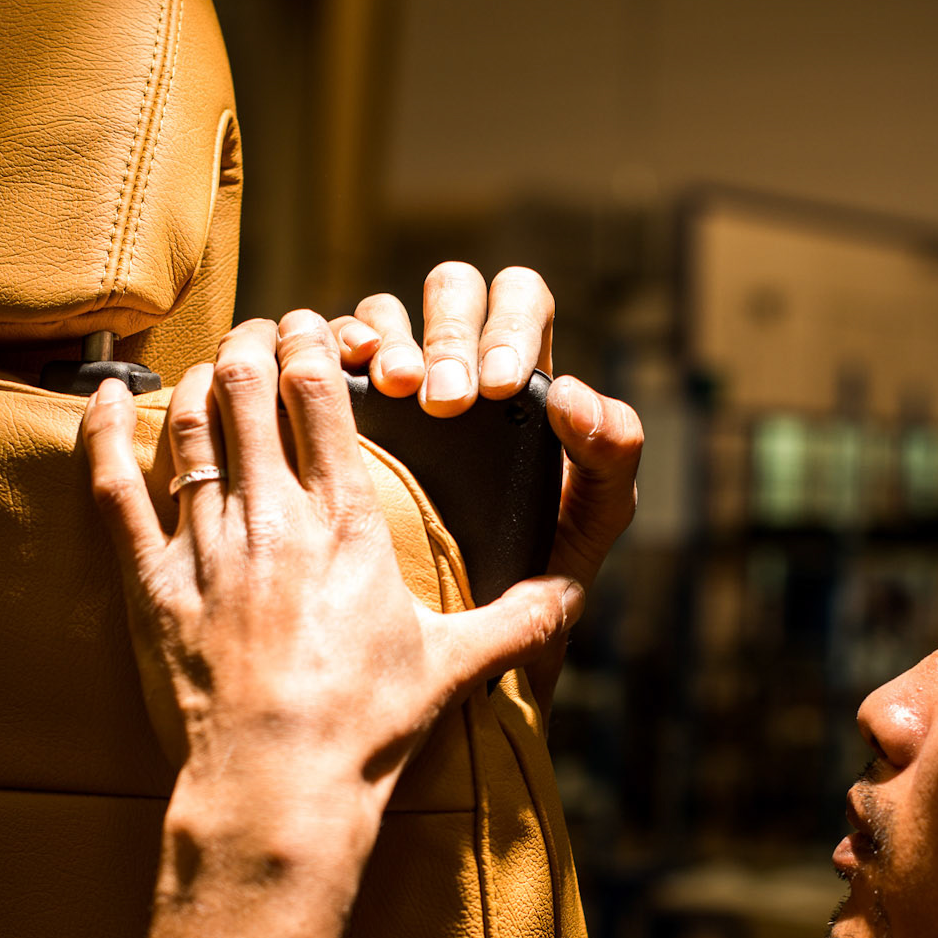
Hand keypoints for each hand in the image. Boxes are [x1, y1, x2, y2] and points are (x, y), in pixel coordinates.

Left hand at [83, 312, 583, 874]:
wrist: (279, 788)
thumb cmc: (366, 731)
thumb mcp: (454, 668)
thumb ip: (518, 621)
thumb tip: (574, 597)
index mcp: (346, 525)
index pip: (319, 394)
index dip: (311, 344)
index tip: (314, 329)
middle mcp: (273, 519)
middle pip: (246, 388)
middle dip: (252, 344)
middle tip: (260, 335)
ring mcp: (206, 547)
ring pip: (188, 426)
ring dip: (196, 379)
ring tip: (209, 364)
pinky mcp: (152, 584)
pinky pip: (115, 489)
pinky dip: (105, 433)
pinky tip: (104, 397)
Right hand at [331, 261, 641, 717]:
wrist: (462, 645)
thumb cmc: (534, 579)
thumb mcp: (590, 525)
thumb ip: (610, 459)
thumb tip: (570, 392)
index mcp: (522, 383)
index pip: (519, 298)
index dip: (507, 323)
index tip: (498, 387)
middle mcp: (456, 368)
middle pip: (450, 292)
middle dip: (448, 335)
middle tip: (444, 402)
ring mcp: (392, 388)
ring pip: (384, 314)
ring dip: (388, 338)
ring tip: (390, 387)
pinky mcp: (338, 417)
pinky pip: (327, 356)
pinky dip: (334, 351)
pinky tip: (344, 382)